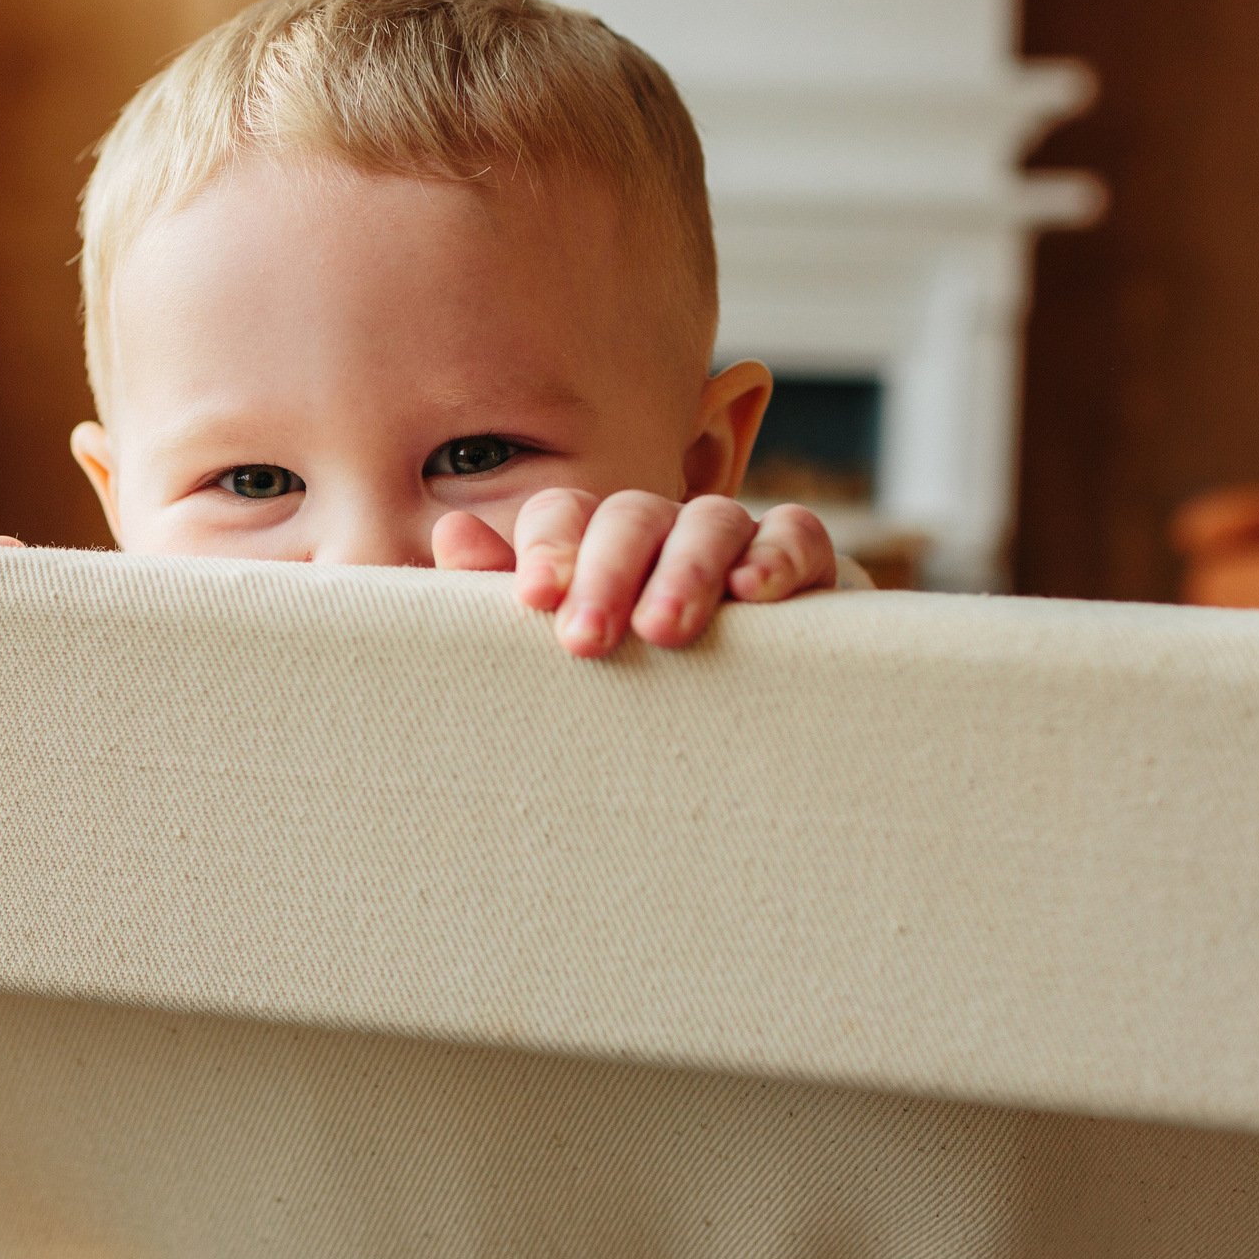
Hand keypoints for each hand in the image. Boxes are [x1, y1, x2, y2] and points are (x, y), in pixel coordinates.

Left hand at [432, 492, 837, 657]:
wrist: (744, 743)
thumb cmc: (630, 691)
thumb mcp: (563, 650)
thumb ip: (504, 598)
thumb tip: (451, 532)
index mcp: (596, 548)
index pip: (566, 516)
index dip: (549, 549)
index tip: (533, 599)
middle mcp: (663, 535)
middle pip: (632, 516)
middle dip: (605, 572)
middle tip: (586, 640)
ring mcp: (737, 546)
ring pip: (712, 520)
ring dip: (684, 571)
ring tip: (663, 631)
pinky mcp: (807, 570)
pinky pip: (798, 535)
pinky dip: (778, 555)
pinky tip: (756, 594)